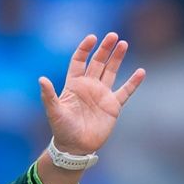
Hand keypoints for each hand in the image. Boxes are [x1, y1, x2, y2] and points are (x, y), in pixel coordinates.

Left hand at [38, 32, 144, 153]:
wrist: (76, 147)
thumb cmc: (62, 129)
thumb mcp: (54, 111)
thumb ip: (49, 95)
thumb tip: (41, 79)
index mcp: (74, 84)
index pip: (80, 61)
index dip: (85, 49)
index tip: (92, 38)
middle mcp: (89, 86)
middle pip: (98, 62)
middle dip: (105, 48)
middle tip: (113, 35)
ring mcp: (102, 94)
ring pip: (111, 71)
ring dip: (117, 58)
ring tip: (123, 44)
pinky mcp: (113, 106)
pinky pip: (125, 91)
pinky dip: (133, 82)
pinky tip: (141, 72)